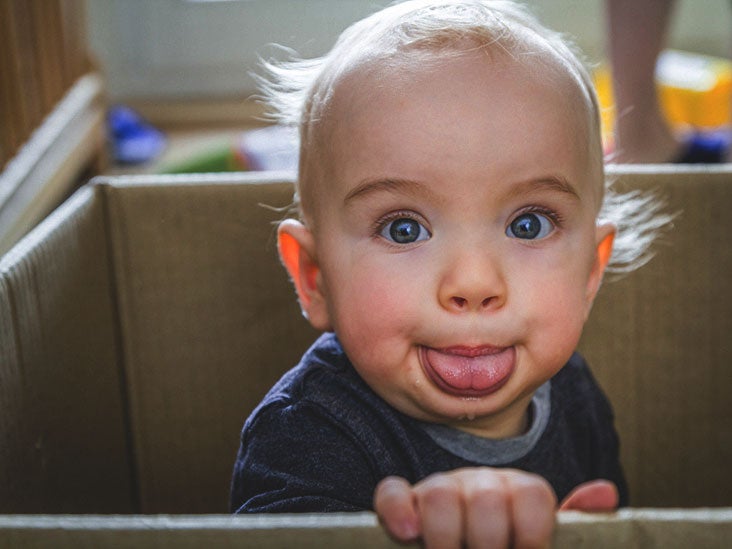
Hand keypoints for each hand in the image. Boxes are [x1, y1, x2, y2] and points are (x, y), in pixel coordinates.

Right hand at [374, 468, 617, 548]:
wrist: (468, 543)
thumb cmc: (508, 544)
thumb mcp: (539, 538)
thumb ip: (571, 521)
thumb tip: (604, 492)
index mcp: (517, 490)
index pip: (531, 493)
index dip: (534, 530)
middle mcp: (479, 482)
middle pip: (487, 496)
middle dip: (489, 541)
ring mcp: (439, 489)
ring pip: (440, 494)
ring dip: (446, 536)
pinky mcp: (403, 502)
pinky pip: (392, 493)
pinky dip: (398, 510)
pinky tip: (409, 534)